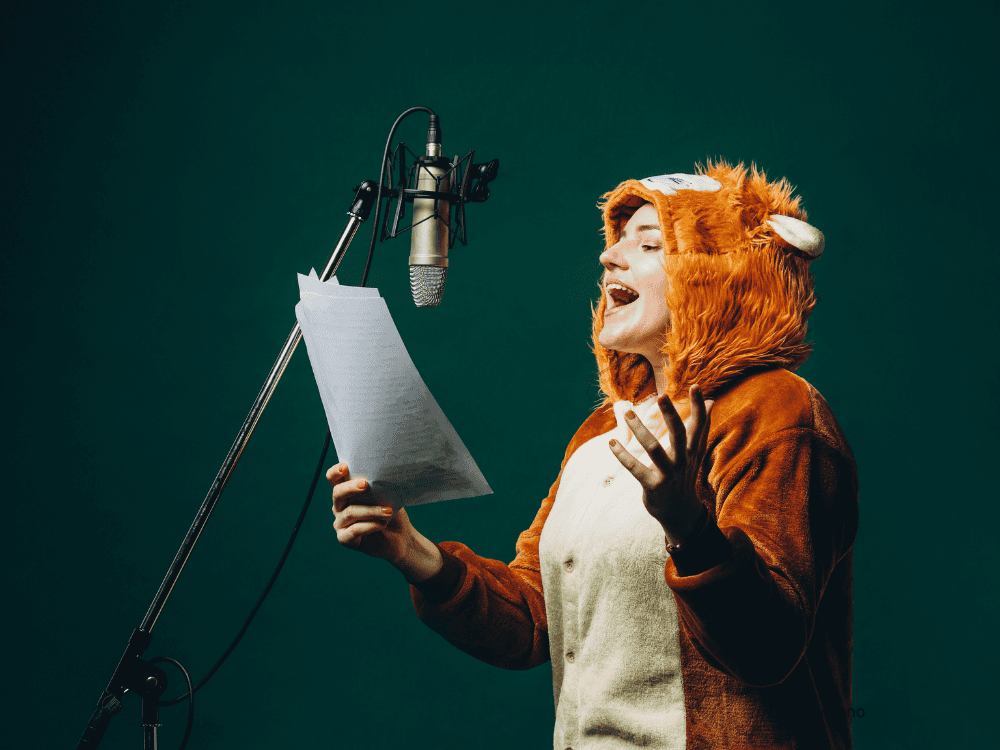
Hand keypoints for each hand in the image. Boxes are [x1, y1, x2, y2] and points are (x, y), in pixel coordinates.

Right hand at [329, 462, 412, 563]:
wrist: (400, 537)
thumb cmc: (391, 512)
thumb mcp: (386, 496)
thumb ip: (379, 486)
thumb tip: (382, 474)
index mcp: (347, 492)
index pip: (334, 479)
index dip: (335, 472)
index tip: (345, 466)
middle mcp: (339, 507)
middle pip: (337, 493)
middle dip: (350, 487)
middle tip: (365, 484)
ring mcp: (340, 523)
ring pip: (350, 513)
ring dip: (371, 510)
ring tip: (388, 511)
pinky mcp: (345, 539)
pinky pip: (354, 530)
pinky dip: (370, 526)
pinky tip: (382, 524)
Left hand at [608, 385, 714, 542]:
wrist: (680, 512)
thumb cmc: (685, 475)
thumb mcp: (696, 452)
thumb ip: (701, 427)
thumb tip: (713, 401)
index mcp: (692, 450)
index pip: (699, 425)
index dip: (698, 407)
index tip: (695, 386)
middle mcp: (683, 460)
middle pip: (679, 434)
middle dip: (671, 415)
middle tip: (661, 395)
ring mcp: (668, 474)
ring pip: (655, 449)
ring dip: (640, 430)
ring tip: (628, 413)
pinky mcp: (653, 486)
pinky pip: (636, 468)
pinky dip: (622, 455)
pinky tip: (611, 442)